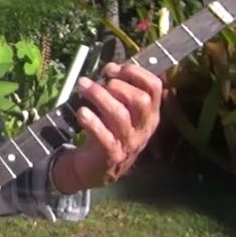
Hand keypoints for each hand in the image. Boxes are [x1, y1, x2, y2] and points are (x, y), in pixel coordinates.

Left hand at [58, 62, 163, 190]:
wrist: (96, 168)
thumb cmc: (108, 132)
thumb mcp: (120, 111)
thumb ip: (120, 91)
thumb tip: (111, 68)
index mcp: (150, 113)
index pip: (155, 87)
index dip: (134, 72)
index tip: (112, 69)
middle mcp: (144, 128)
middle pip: (140, 100)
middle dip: (117, 85)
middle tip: (99, 81)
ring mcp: (129, 143)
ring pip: (120, 114)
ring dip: (99, 96)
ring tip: (83, 87)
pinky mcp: (112, 154)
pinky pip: (104, 136)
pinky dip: (91, 121)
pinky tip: (81, 112)